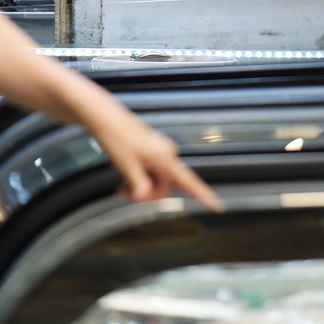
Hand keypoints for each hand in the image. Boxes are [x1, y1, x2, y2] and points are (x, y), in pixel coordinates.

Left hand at [87, 102, 223, 211]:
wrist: (106, 117)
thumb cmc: (116, 137)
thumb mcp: (126, 167)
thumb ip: (139, 185)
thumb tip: (145, 198)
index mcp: (165, 158)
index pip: (189, 182)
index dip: (204, 196)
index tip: (218, 206)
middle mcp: (168, 154)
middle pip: (165, 186)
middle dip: (147, 194)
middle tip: (123, 191)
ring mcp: (162, 151)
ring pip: (158, 180)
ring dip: (141, 186)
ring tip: (121, 185)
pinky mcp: (154, 149)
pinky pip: (153, 170)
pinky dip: (141, 177)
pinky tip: (126, 175)